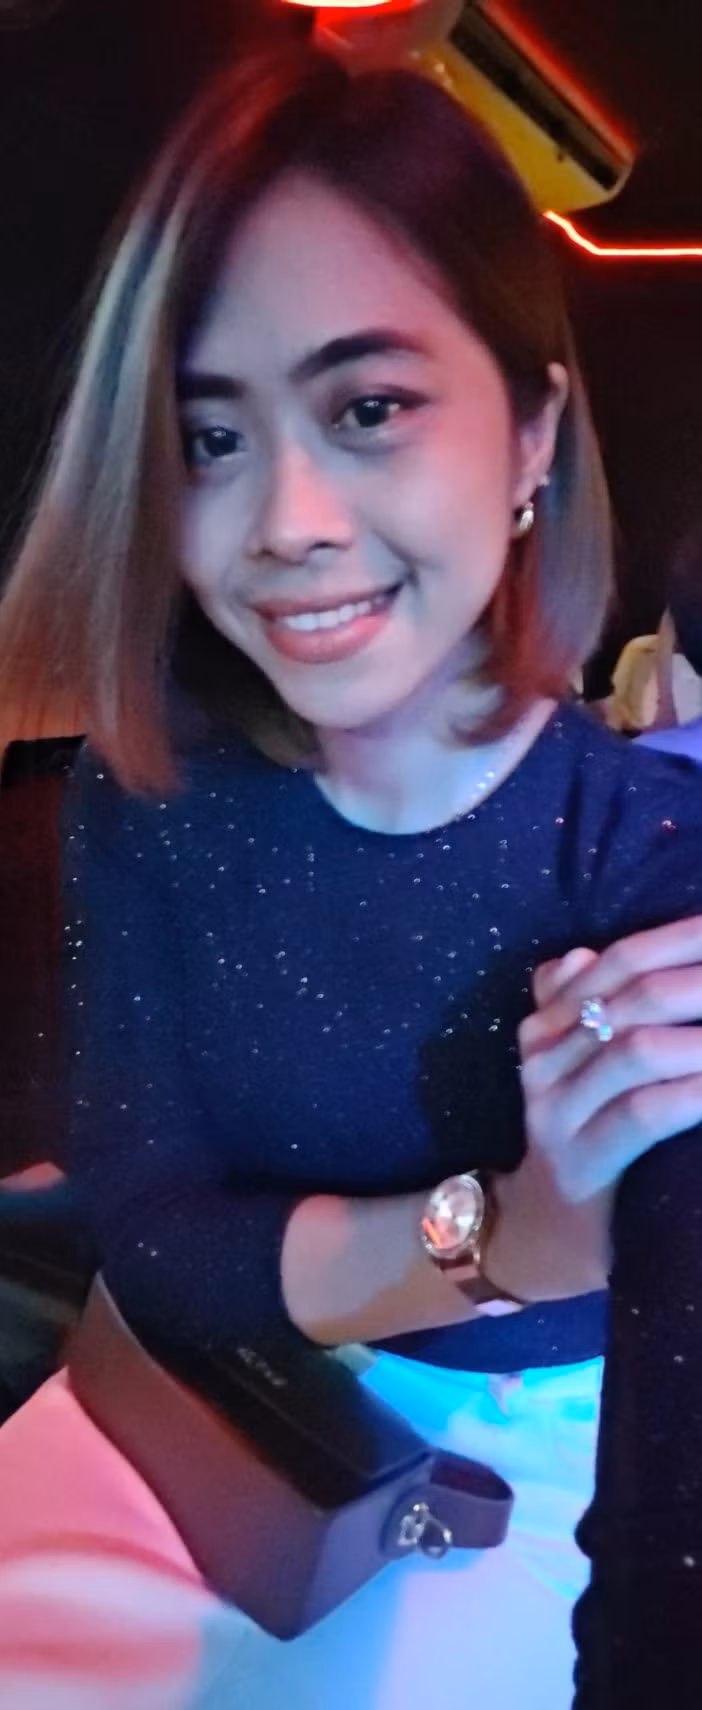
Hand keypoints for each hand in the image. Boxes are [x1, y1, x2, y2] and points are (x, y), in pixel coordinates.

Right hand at [483, 917, 701, 1303]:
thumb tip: (584, 953)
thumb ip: (588, 1005)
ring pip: (638, 1050)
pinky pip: (642, 1113)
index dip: (683, 939)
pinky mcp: (579, 1162)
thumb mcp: (580, 1066)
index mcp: (549, 1023)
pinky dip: (692, 1093)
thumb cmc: (587, 1136)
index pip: (621, 959)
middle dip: (701, 984)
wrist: (542, 1233)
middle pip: (634, 997)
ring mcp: (557, 1112)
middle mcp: (544, 1059)